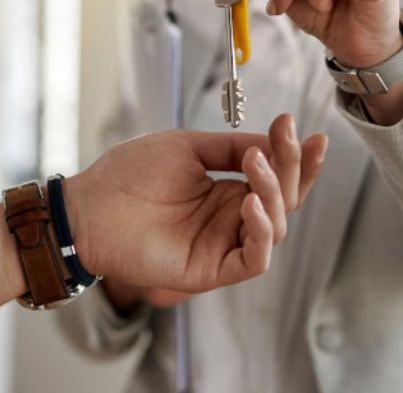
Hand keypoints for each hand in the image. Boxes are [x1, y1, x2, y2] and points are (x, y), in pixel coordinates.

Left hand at [67, 115, 326, 293]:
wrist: (90, 206)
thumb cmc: (128, 175)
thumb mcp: (187, 147)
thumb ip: (231, 148)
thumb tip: (272, 143)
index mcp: (227, 191)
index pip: (278, 179)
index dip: (300, 160)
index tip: (312, 133)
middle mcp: (230, 219)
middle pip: (285, 200)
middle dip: (293, 168)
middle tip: (284, 139)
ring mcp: (222, 244)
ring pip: (276, 227)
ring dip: (274, 192)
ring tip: (254, 163)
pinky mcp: (212, 270)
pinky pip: (254, 258)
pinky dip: (261, 232)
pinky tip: (248, 203)